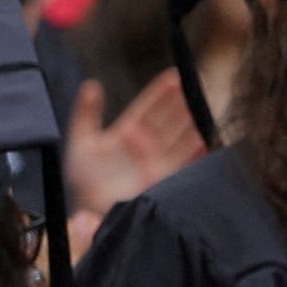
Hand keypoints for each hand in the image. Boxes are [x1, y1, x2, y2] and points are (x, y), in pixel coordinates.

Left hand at [62, 70, 205, 221]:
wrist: (91, 210)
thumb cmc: (84, 179)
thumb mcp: (81, 141)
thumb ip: (87, 113)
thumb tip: (91, 84)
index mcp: (128, 133)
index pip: (148, 108)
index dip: (161, 92)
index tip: (174, 76)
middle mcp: (148, 145)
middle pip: (169, 118)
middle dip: (183, 101)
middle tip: (197, 83)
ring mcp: (159, 162)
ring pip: (181, 136)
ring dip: (193, 121)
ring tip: (204, 104)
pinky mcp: (167, 179)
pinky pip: (187, 162)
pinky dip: (197, 151)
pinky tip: (206, 138)